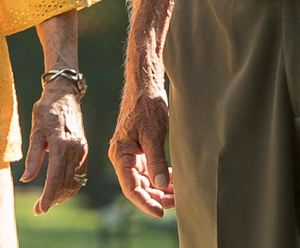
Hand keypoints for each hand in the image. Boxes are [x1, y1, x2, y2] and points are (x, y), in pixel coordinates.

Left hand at [21, 83, 87, 213]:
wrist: (65, 94)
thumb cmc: (46, 110)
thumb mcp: (35, 132)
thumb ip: (33, 157)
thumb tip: (26, 179)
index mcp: (61, 145)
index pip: (55, 179)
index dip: (47, 197)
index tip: (40, 208)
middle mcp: (75, 150)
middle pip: (66, 184)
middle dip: (53, 199)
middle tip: (39, 209)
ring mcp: (82, 150)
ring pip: (75, 181)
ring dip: (62, 195)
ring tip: (48, 202)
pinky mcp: (84, 149)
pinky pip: (80, 174)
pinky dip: (71, 186)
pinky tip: (60, 190)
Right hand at [108, 85, 174, 216]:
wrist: (145, 87)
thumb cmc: (146, 107)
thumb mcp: (153, 134)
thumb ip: (156, 161)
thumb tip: (160, 186)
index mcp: (120, 155)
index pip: (131, 187)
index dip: (145, 203)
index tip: (160, 213)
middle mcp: (123, 158)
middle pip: (138, 187)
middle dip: (156, 197)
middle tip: (177, 203)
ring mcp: (132, 155)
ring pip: (146, 181)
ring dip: (160, 190)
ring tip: (178, 195)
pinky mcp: (141, 151)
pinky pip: (150, 171)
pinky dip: (162, 178)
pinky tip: (175, 181)